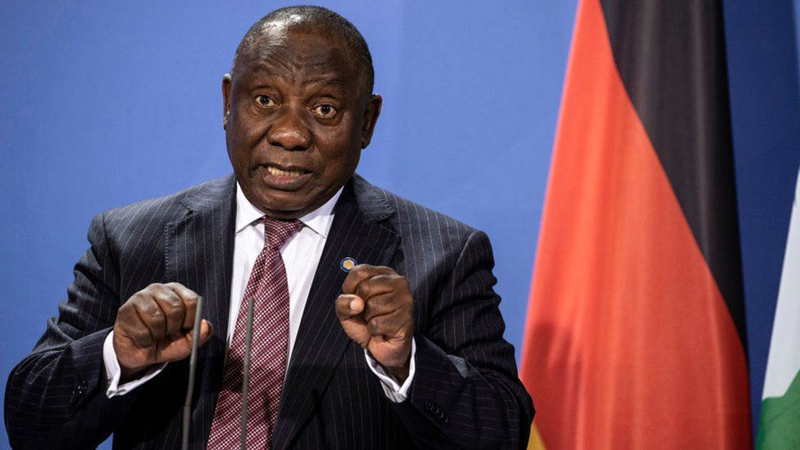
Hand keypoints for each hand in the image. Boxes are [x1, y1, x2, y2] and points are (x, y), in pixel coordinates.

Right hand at [113, 282, 212, 380]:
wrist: (140, 353)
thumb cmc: (166, 342)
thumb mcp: (188, 342)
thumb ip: (200, 334)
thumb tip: (205, 325)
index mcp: (177, 292)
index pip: (192, 300)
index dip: (191, 319)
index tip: (185, 329)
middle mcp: (159, 289)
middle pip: (175, 308)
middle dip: (173, 328)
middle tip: (167, 333)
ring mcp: (140, 297)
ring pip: (156, 318)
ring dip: (157, 335)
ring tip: (155, 335)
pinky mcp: (125, 309)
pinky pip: (141, 330)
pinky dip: (145, 341)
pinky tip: (143, 339)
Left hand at [335, 265, 413, 382]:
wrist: (382, 347)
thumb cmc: (364, 323)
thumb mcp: (346, 310)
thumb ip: (343, 302)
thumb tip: (358, 303)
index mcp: (384, 273)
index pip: (359, 272)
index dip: (349, 289)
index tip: (356, 299)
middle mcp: (398, 282)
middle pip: (365, 288)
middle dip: (360, 306)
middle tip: (370, 313)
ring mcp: (405, 299)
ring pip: (372, 306)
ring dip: (369, 320)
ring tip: (378, 321)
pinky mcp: (406, 318)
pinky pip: (377, 324)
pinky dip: (374, 331)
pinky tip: (384, 331)